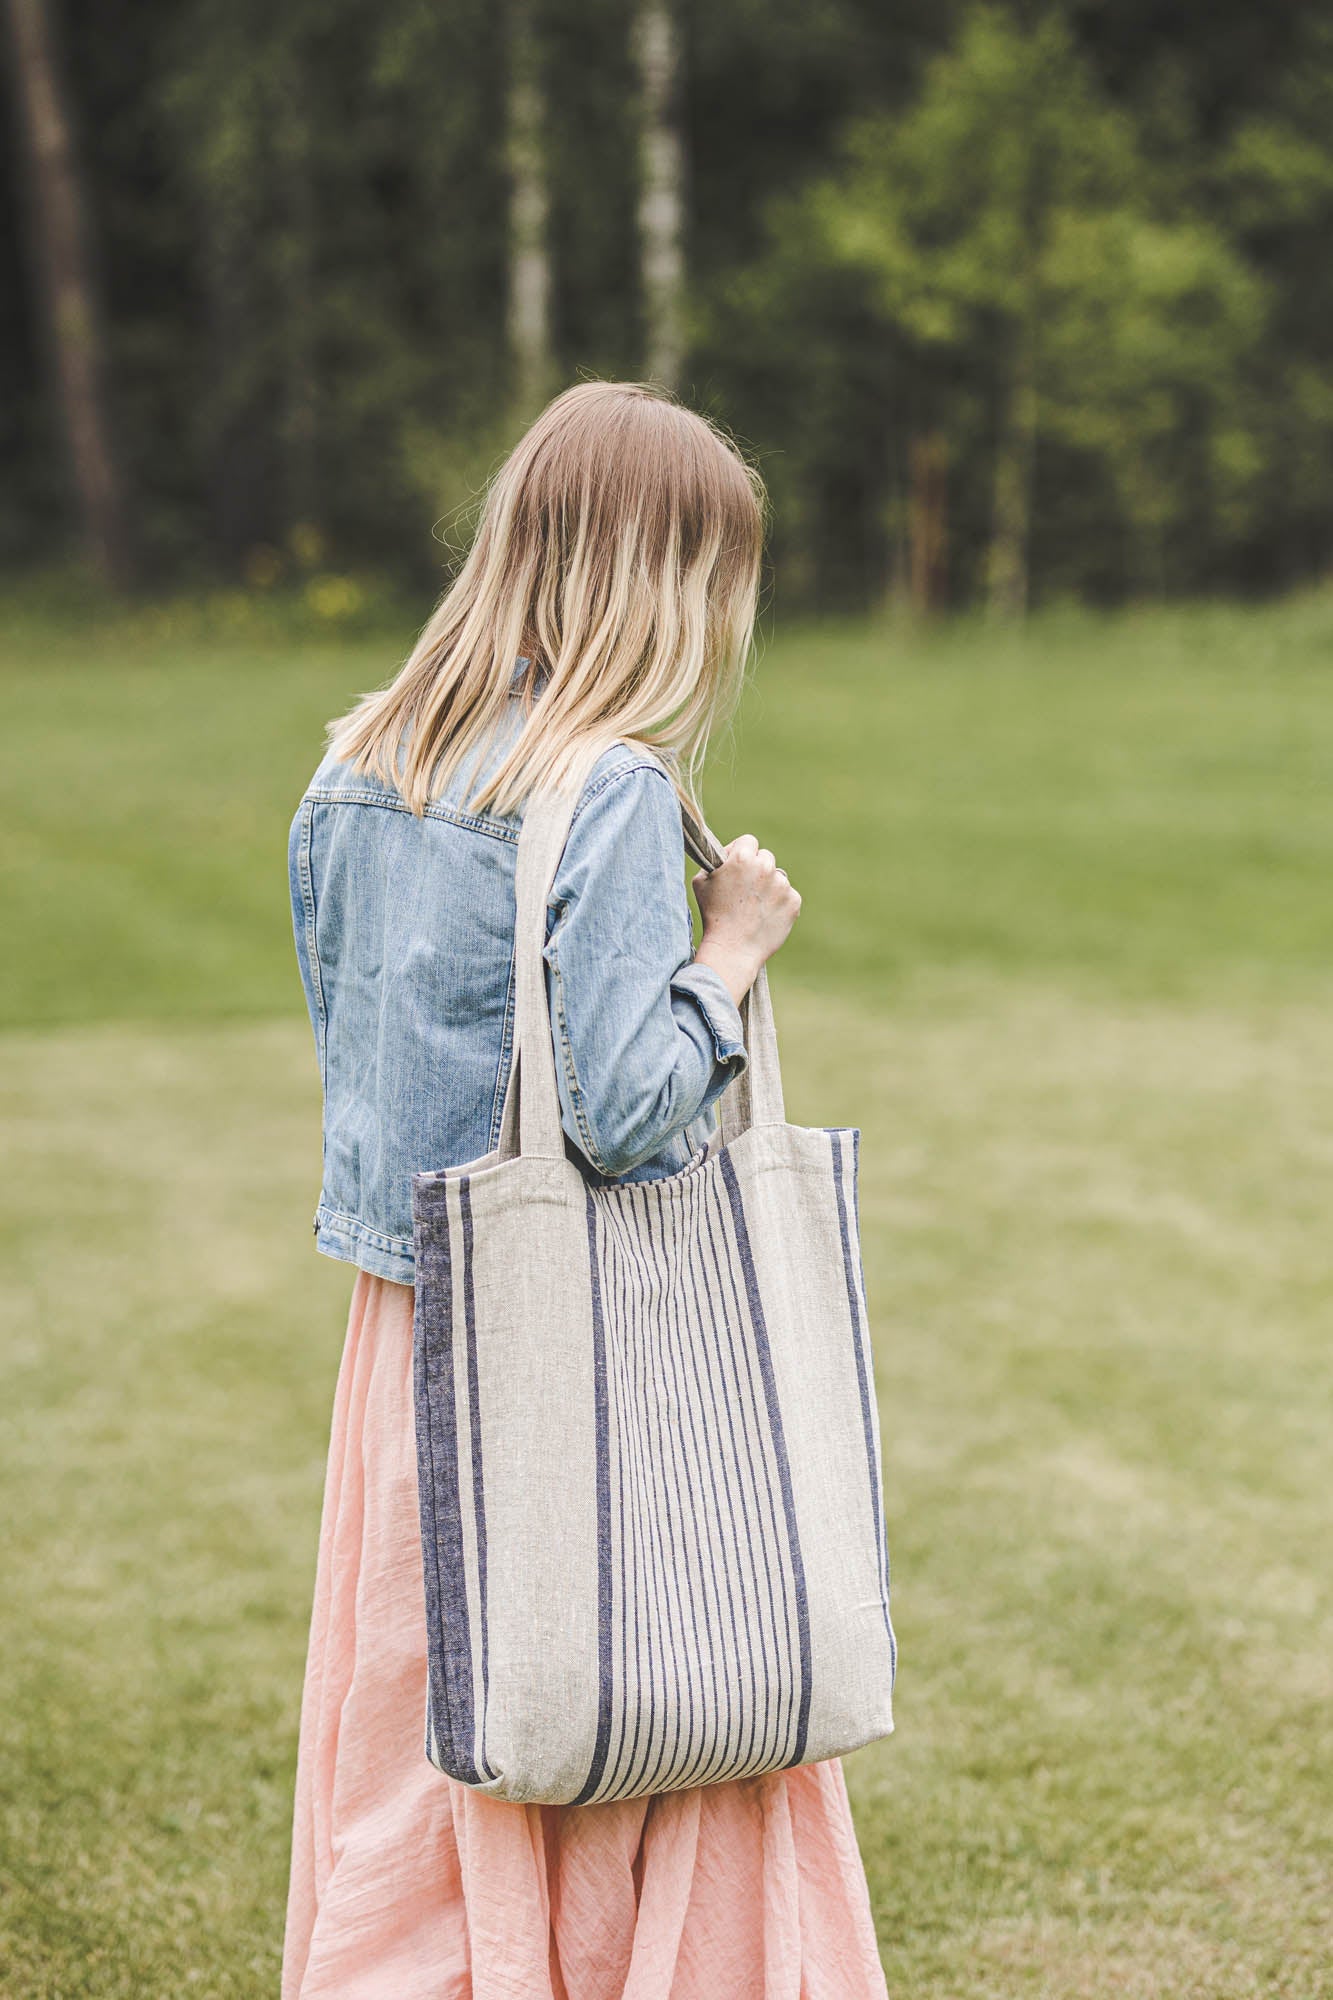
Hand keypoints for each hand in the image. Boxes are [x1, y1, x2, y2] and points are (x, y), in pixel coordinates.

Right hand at [692, 835, 801, 1006]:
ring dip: (769, 887)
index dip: (741, 853)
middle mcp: (766, 867)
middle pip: (766, 857)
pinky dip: (779, 903)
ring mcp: (782, 885)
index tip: (737, 866)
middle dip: (757, 869)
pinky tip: (765, 916)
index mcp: (743, 858)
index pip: (749, 841)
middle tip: (745, 890)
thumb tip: (725, 853)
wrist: (733, 949)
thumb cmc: (713, 915)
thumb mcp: (701, 881)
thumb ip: (715, 860)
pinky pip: (788, 895)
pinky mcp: (794, 902)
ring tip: (753, 908)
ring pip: (778, 877)